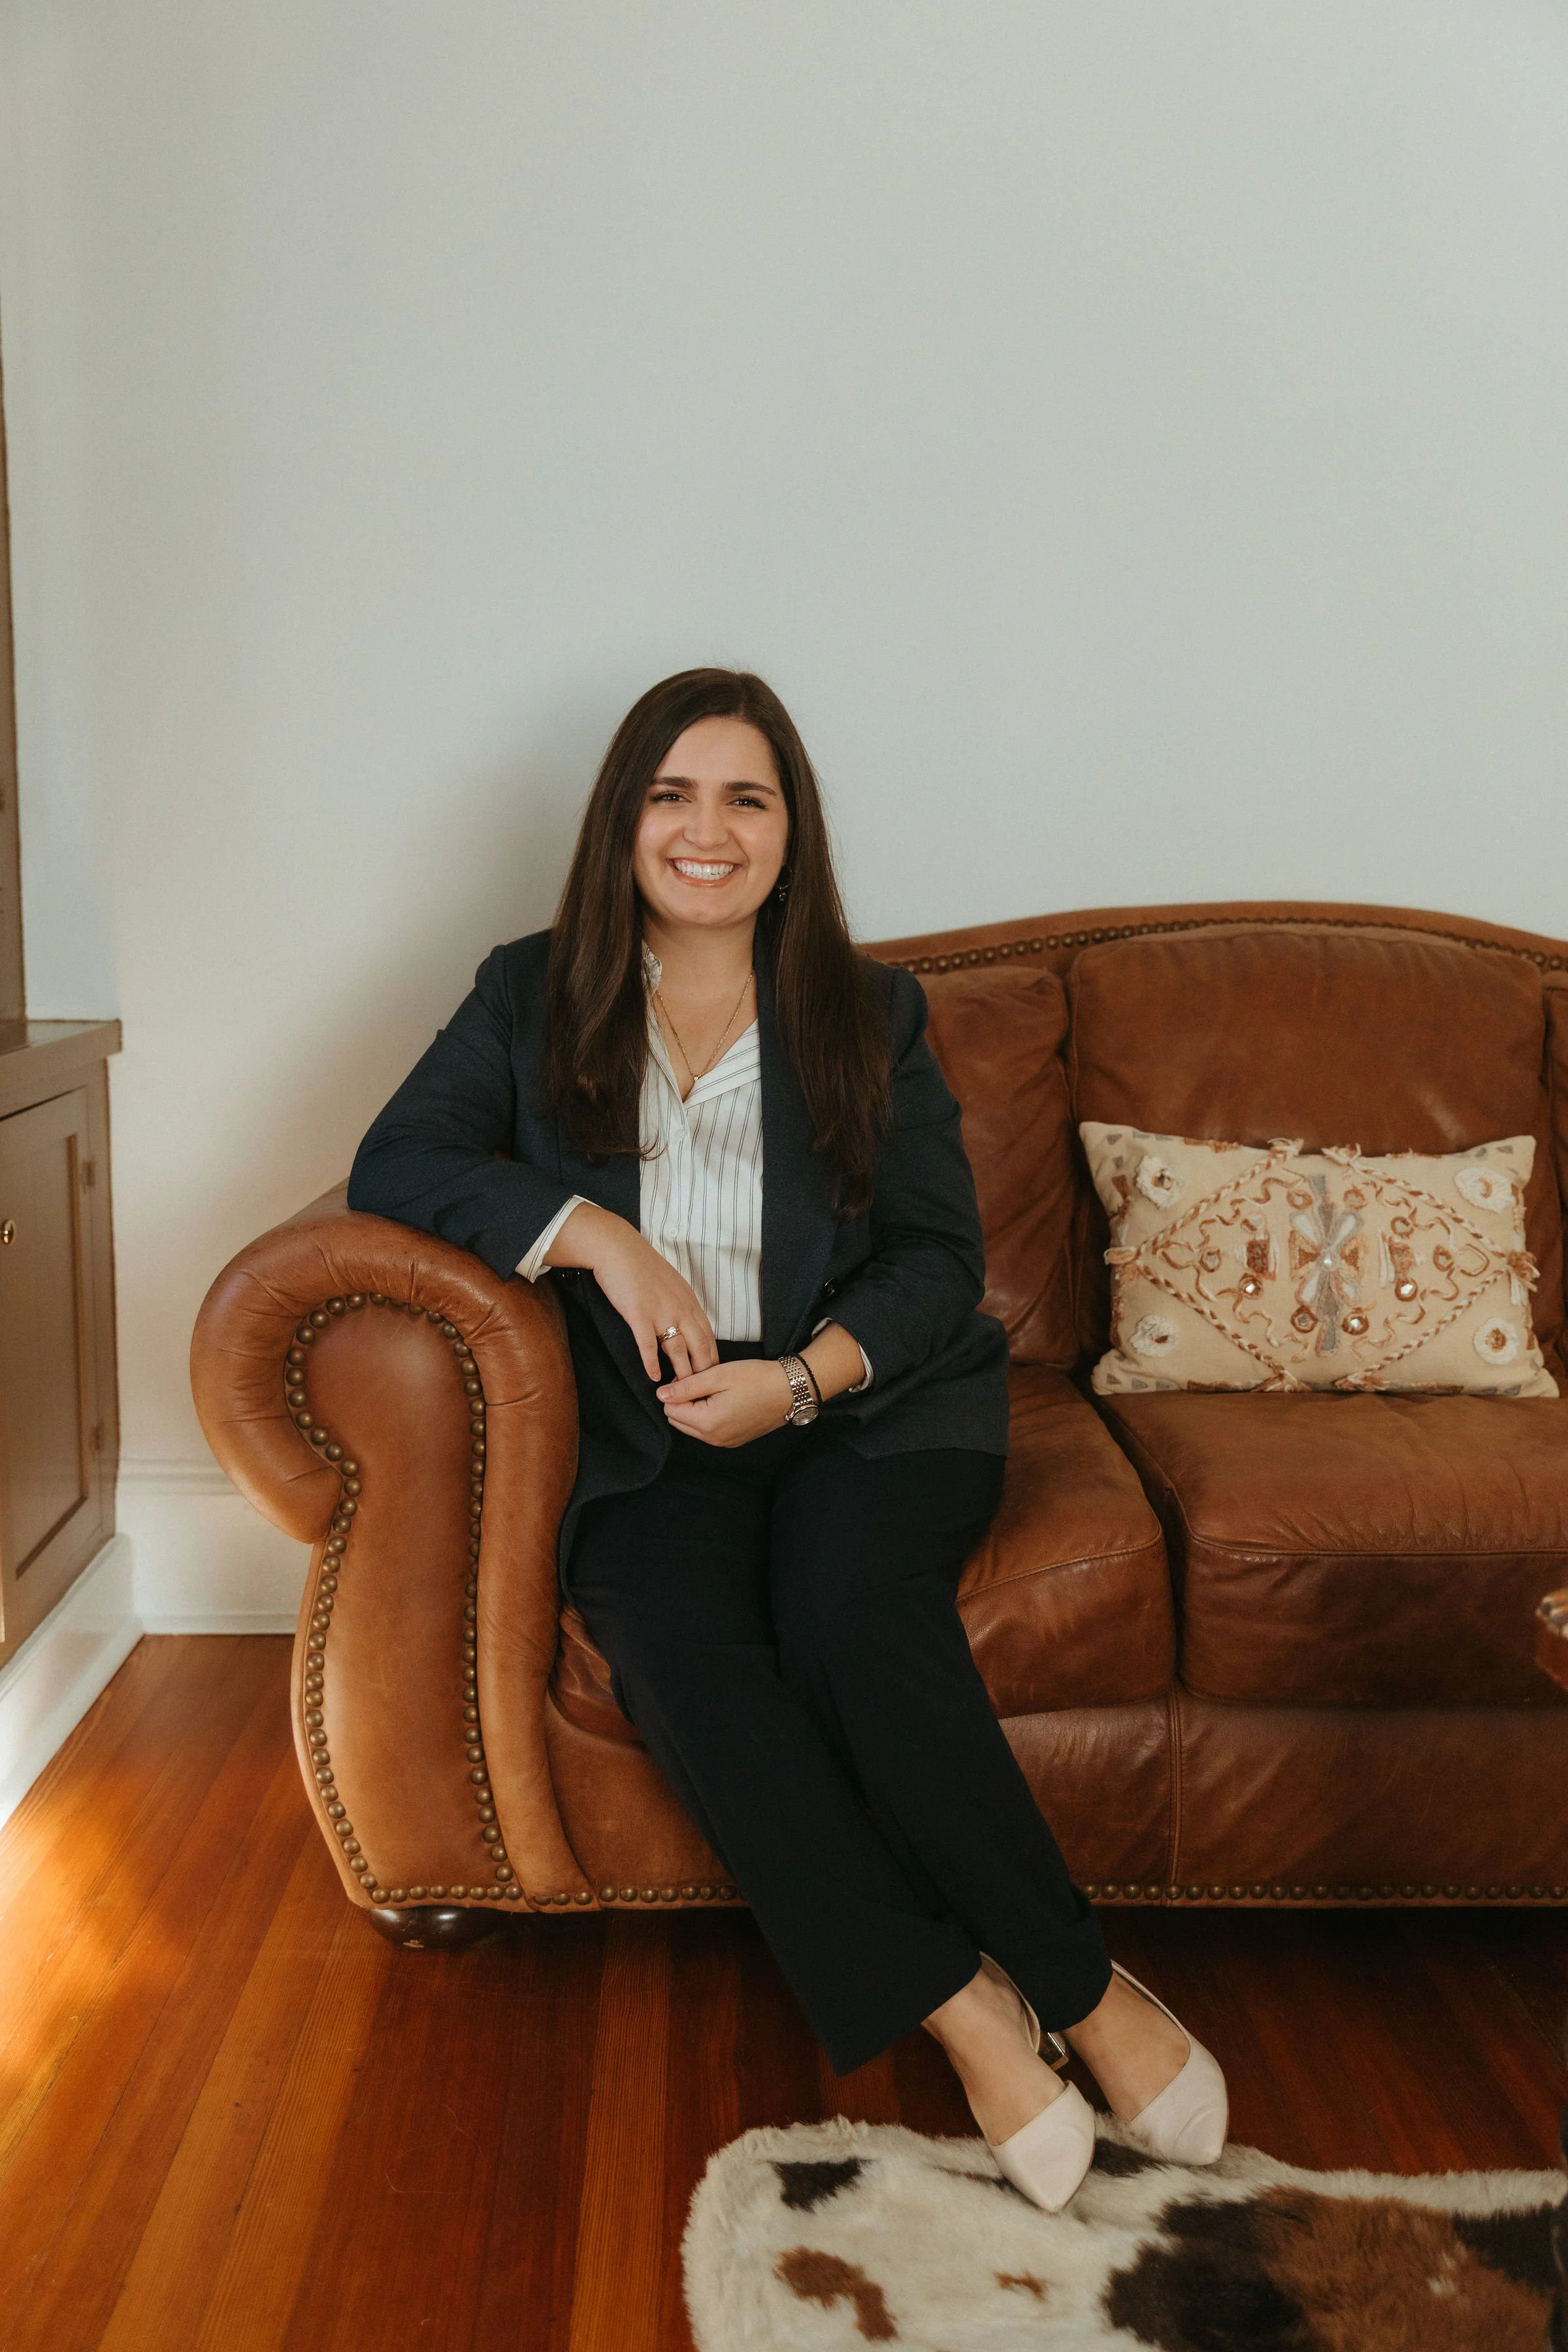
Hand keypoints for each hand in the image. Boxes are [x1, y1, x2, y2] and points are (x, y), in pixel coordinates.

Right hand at [543, 1203, 716, 1381]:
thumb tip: (687, 1324)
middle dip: (702, 1372)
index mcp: (689, 1302)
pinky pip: (648, 1345)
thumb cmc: (643, 1266)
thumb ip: (682, 1304)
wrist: (618, 1249)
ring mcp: (661, 1312)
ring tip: (681, 1392)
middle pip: (699, 1347)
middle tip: (701, 1393)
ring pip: (677, 1350)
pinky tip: (654, 1377)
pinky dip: (652, 1363)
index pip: (708, 1336)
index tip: (712, 1377)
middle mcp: (680, 1309)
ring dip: (680, 1373)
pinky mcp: (639, 1315)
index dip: (711, 1359)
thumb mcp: (673, 1283)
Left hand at [656, 1358, 794, 1446]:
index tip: (693, 1377)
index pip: (670, 1410)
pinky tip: (723, 1401)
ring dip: (694, 1409)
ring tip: (714, 1390)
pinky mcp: (733, 1441)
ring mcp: (724, 1442)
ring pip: (692, 1427)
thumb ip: (687, 1386)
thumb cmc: (757, 1378)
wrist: (790, 1391)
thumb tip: (661, 1394)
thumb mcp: (719, 1375)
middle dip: (683, 1402)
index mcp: (708, 1423)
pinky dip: (707, 1416)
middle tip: (703, 1382)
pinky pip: (708, 1431)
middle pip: (678, 1421)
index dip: (676, 1390)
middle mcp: (713, 1439)